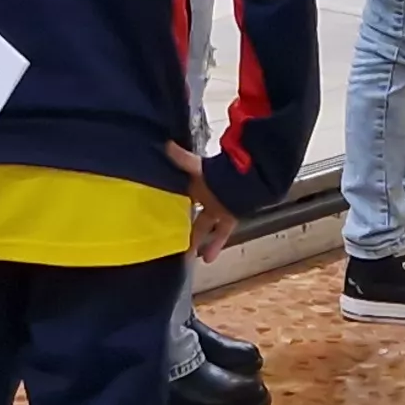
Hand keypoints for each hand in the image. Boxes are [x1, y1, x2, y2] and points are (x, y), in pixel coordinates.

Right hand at [168, 143, 237, 258]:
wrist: (248, 178)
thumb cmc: (219, 171)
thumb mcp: (197, 167)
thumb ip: (182, 159)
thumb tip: (166, 145)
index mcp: (195, 184)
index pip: (178, 195)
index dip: (169, 204)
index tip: (156, 215)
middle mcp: (205, 196)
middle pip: (189, 214)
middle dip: (179, 227)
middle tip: (168, 243)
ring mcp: (217, 208)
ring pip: (203, 227)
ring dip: (196, 241)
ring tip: (186, 257)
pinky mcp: (229, 217)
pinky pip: (220, 233)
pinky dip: (215, 245)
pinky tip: (207, 259)